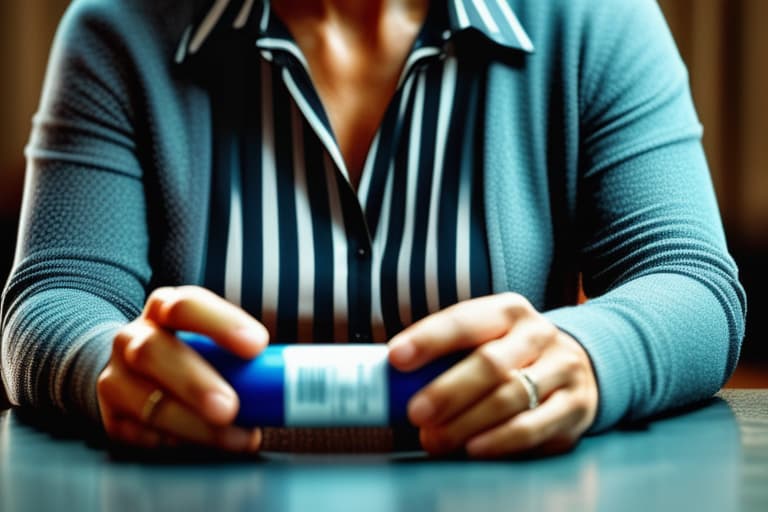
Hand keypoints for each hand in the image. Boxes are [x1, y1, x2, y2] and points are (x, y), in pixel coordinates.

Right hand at [97, 286, 268, 451]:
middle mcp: (134, 339)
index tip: (257, 346)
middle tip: (231, 407)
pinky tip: (203, 444)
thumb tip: (298, 383)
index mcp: (165, 309)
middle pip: (155, 353)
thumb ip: (244, 356)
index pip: (187, 306)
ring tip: (235, 437)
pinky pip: (140, 433)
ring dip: (193, 423)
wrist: (132, 373)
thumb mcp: (212, 341)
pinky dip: (175, 442)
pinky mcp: (110, 416)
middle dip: (196, 383)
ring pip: (146, 401)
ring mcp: (115, 377)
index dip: (221, 324)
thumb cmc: (192, 355)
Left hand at [388, 293, 597, 457]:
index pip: (465, 321)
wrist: (578, 363)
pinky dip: (500, 441)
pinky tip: (473, 449)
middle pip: (490, 362)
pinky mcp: (575, 406)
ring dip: (467, 423)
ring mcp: (561, 369)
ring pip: (511, 398)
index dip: (429, 339)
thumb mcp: (486, 338)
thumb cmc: (511, 353)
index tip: (396, 358)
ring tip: (435, 439)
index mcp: (508, 311)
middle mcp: (538, 334)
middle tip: (415, 413)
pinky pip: (535, 428)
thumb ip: (447, 354)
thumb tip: (390, 380)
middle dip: (448, 391)